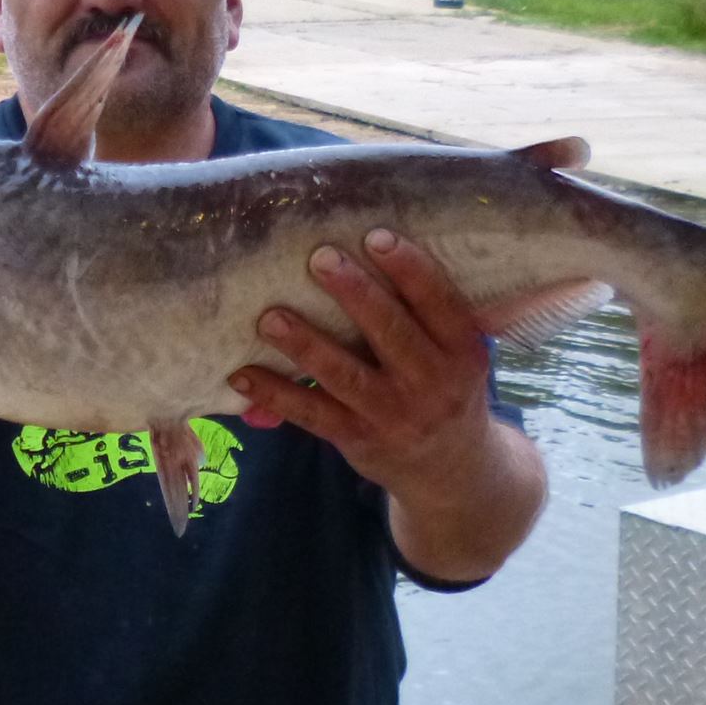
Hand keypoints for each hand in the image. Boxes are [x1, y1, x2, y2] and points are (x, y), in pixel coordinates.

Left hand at [229, 231, 497, 499]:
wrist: (450, 468)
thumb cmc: (444, 387)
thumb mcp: (457, 354)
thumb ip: (427, 315)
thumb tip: (370, 244)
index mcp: (463, 352)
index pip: (441, 304)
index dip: (410, 270)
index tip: (377, 236)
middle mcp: (432, 384)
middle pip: (391, 333)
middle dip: (355, 294)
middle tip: (320, 258)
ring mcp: (393, 416)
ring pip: (344, 376)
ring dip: (305, 345)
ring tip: (270, 318)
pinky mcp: (358, 439)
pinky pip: (311, 415)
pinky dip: (275, 395)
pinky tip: (242, 374)